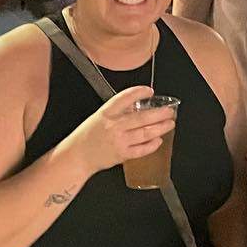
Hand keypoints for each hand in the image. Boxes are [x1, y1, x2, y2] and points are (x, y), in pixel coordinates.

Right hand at [56, 85, 176, 178]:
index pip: (125, 97)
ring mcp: (119, 140)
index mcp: (107, 112)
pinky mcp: (122, 154)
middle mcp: (113, 125)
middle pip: (141, 117)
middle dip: (159, 114)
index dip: (139, 92)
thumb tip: (139, 104)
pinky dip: (152, 145)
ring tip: (169, 123)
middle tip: (169, 111)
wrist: (77, 155)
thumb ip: (119, 110)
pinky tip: (159, 140)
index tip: (149, 90)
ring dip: (160, 128)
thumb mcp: (100, 116)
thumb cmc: (88, 136)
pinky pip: (141, 149)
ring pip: (145, 133)